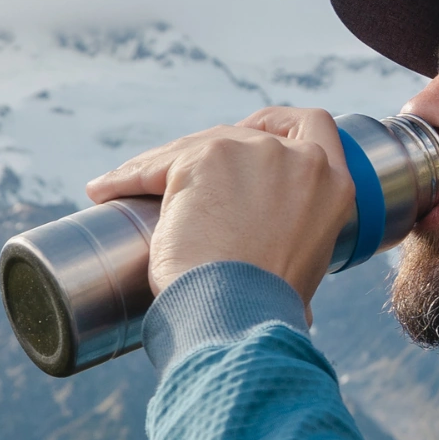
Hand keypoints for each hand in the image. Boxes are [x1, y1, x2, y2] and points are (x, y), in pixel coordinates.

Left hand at [83, 106, 353, 301]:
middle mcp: (298, 158)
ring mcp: (252, 152)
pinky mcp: (203, 158)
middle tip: (177, 185)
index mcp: (333, 183)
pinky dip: (126, 178)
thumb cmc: (265, 310)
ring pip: (193, 146)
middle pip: (241, 134)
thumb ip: (298, 267)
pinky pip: (155, 165)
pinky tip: (106, 191)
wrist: (238, 314)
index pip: (312, 125)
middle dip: (207, 155)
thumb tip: (299, 310)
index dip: (278, 125)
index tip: (249, 136)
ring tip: (128, 191)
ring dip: (159, 167)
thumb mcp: (302, 275)